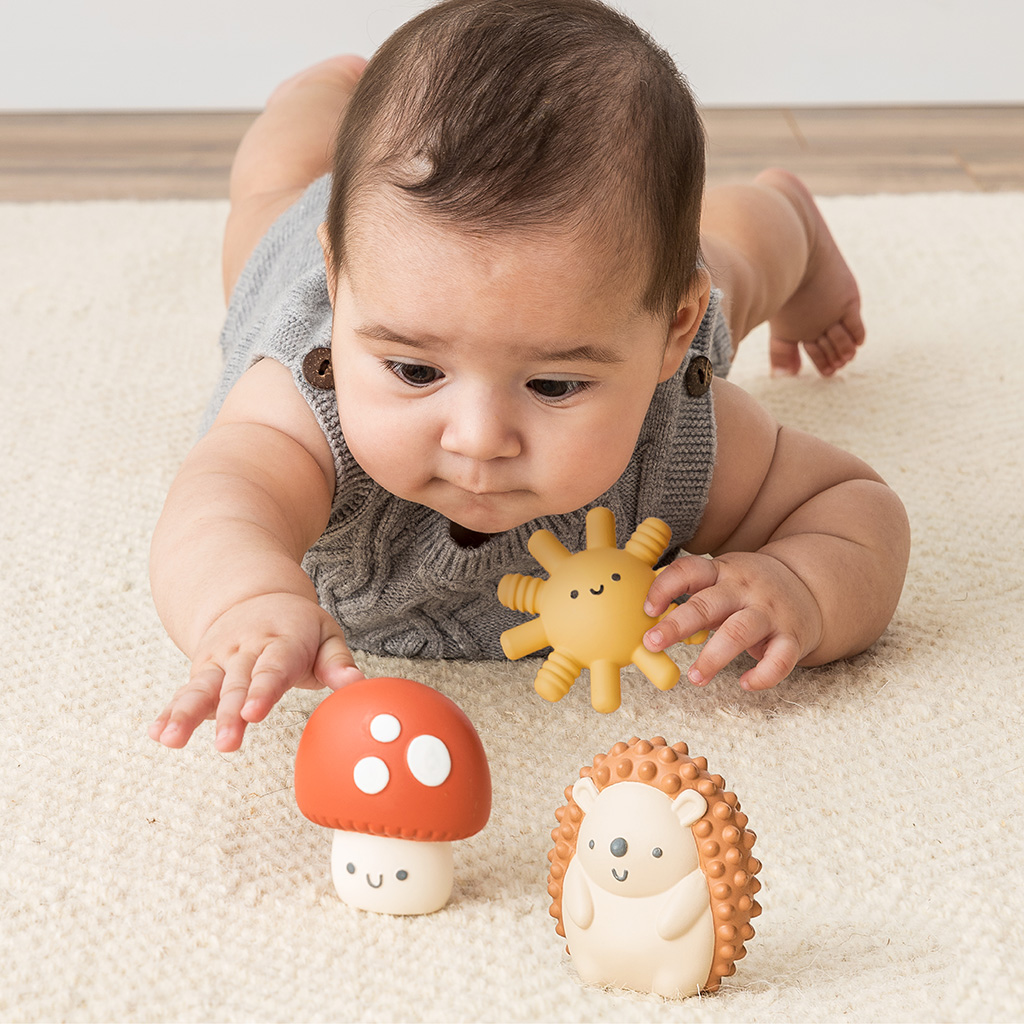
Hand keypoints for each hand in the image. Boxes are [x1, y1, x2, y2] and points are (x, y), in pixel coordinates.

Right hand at [149, 593, 363, 750]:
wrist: (252, 595)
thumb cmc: (297, 625)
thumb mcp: (325, 633)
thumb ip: (338, 662)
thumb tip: (356, 684)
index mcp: (281, 641)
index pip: (272, 668)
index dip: (262, 691)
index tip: (254, 712)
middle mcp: (245, 650)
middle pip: (236, 685)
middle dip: (230, 714)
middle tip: (227, 744)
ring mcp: (220, 661)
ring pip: (202, 688)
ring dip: (187, 714)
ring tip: (171, 739)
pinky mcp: (202, 671)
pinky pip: (185, 692)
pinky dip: (170, 712)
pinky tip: (157, 733)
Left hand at [642, 552, 823, 690]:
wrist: (810, 586)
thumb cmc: (750, 589)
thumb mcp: (723, 579)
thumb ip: (694, 596)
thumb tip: (650, 619)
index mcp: (722, 572)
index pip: (690, 571)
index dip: (665, 587)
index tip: (646, 608)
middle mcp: (744, 589)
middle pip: (708, 604)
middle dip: (677, 625)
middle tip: (652, 643)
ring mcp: (770, 612)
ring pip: (739, 632)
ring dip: (713, 657)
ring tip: (694, 677)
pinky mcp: (792, 637)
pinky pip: (779, 660)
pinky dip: (762, 675)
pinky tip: (745, 683)